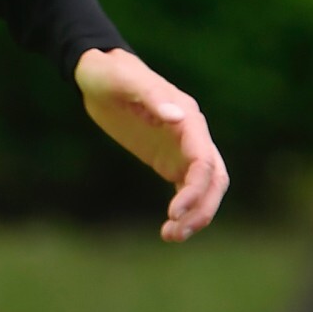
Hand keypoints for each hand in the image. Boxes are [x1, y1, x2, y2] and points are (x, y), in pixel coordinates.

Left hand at [74, 48, 225, 241]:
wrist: (99, 76)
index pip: (204, 161)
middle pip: (213, 180)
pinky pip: (184, 189)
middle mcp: (192, 136)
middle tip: (175, 233)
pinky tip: (168, 228)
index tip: (174, 211)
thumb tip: (178, 117)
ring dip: (194, 214)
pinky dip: (182, 209)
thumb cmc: (112, 74)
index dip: (195, 189)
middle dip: (201, 209)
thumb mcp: (126, 82)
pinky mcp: (168, 159)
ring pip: (203, 189)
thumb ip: (153, 98)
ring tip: (170, 237)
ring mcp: (182, 150)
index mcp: (189, 118)